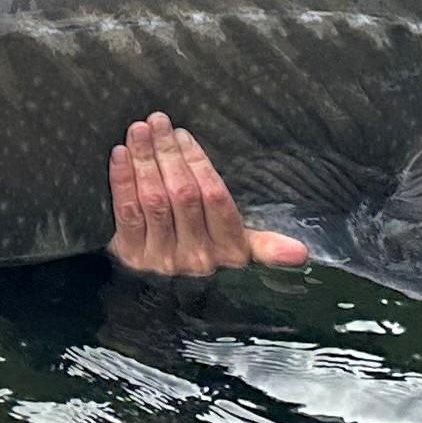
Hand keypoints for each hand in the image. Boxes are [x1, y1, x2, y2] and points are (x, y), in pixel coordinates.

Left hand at [107, 114, 310, 278]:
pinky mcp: (130, 256)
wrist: (160, 301)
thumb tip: (301, 253)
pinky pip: (127, 212)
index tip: (184, 135)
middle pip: (182, 194)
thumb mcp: (239, 256)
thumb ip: (265, 246)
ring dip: (144, 161)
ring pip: (153, 200)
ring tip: (139, 130)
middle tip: (158, 121)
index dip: (198, 163)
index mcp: (228, 249)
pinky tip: (120, 155)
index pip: (214, 197)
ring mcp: (160, 257)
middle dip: (168, 154)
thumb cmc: (207, 263)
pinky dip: (122, 181)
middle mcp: (195, 255)